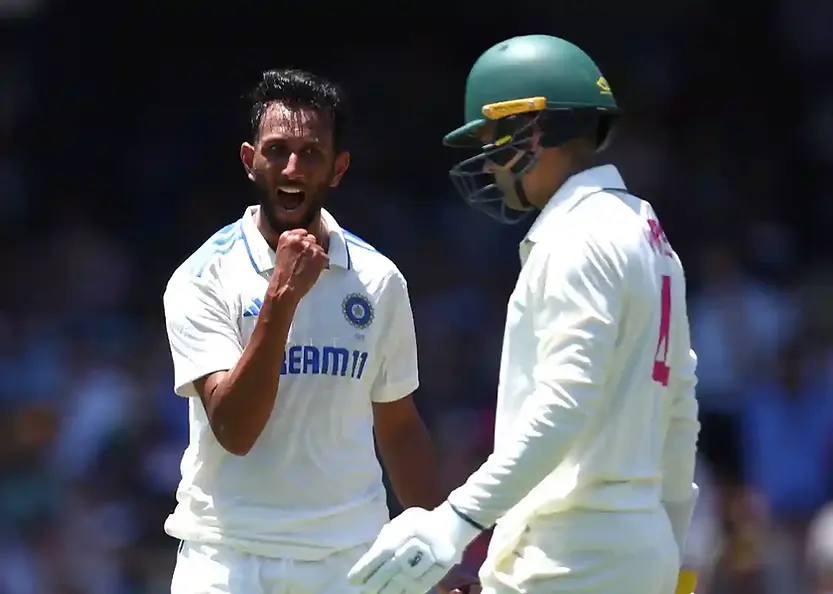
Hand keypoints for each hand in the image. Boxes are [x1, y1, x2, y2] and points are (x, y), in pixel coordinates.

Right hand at [271, 229, 327, 299]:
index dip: (303, 243)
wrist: (286, 287)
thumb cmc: (282, 274)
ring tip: (308, 268)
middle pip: (312, 240)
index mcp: (287, 236)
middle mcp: (299, 238)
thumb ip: (292, 245)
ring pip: (319, 249)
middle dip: (310, 249)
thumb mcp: (281, 253)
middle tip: (305, 261)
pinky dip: (322, 265)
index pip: (302, 233)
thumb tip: (304, 244)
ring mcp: (310, 246)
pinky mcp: (320, 255)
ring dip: (316, 258)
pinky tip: (313, 272)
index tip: (302, 250)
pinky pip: (326, 258)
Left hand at [347, 504, 481, 593]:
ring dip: (390, 590)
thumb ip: (387, 537)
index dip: (368, 566)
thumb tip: (369, 558)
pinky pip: (423, 584)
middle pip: (395, 566)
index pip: (384, 549)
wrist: (455, 524)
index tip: (353, 579)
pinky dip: (407, 593)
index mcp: (409, 527)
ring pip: (408, 578)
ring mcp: (433, 555)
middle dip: (376, 581)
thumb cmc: (421, 523)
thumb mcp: (402, 521)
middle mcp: (421, 541)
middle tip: (363, 592)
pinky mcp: (443, 567)